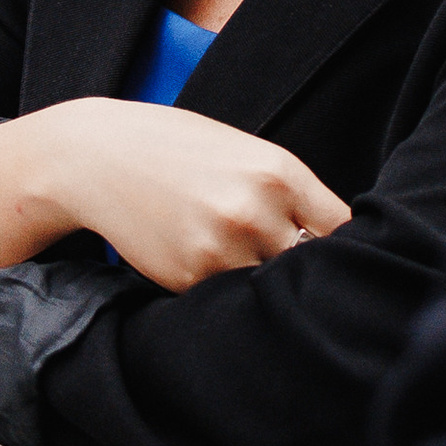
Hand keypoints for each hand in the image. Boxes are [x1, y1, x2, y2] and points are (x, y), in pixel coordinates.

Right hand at [0, 101, 351, 308]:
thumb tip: (336, 241)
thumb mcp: (243, 153)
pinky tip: (204, 260)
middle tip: (296, 271)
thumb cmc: (177, 149)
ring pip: (270, 287)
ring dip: (264, 283)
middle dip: (305, 269)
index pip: (344, 228)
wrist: (97, 156)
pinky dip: (226, 290)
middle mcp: (257, 211)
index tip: (342, 253)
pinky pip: (228, 296)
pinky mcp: (189, 278)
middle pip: (311, 265)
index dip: (347, 245)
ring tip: (241, 261)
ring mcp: (222, 248)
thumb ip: (288, 192)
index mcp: (280, 172)